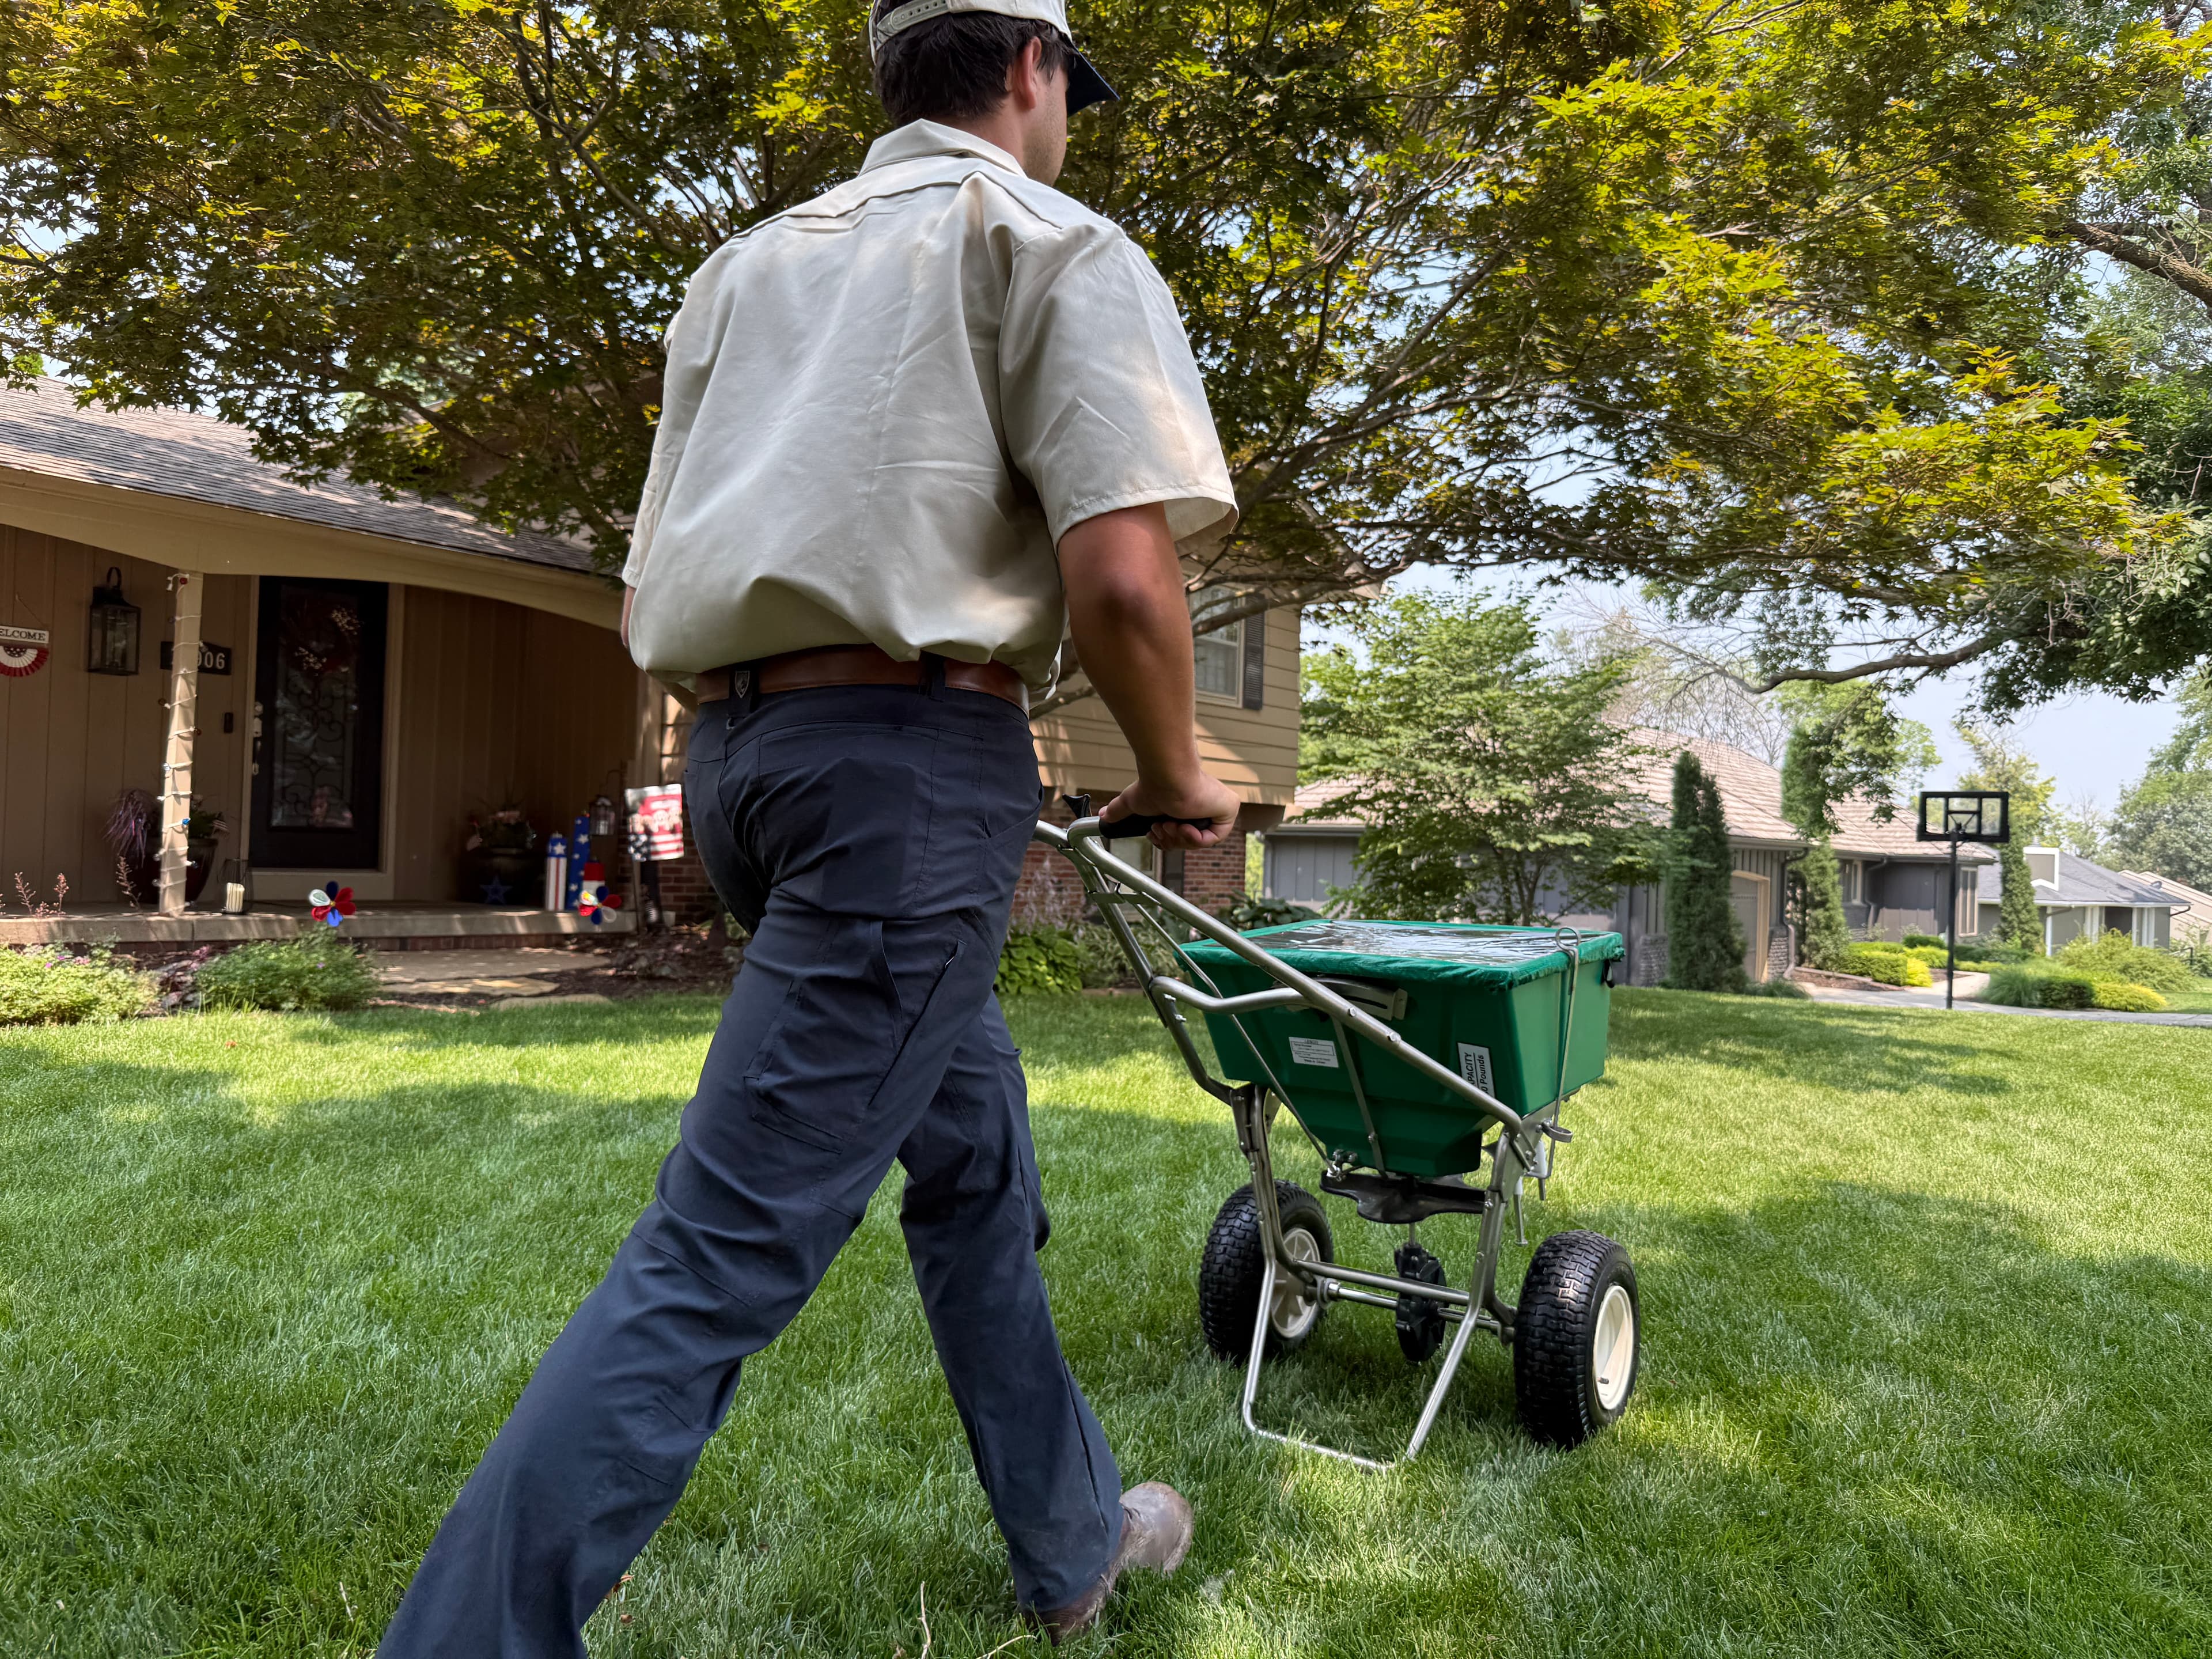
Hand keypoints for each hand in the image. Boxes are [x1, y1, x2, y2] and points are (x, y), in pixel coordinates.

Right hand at [1100, 773, 1241, 849]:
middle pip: (1188, 841)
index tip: (1154, 834)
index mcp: (1186, 806)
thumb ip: (1120, 811)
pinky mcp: (1229, 809)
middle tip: (1160, 828)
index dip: (1165, 839)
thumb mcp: (1133, 804)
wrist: (1167, 778)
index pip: (1179, 834)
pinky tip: (1183, 826)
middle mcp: (1203, 806)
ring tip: (1169, 824)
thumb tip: (1102, 816)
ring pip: (1198, 841)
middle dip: (1170, 839)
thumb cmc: (1153, 786)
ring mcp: (1217, 808)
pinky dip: (1194, 838)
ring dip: (1178, 837)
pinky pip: (1212, 839)